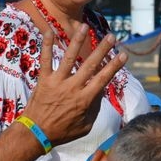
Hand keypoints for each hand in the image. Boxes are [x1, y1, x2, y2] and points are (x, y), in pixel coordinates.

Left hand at [23, 25, 126, 146]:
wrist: (37, 133)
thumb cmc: (63, 132)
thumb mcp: (86, 126)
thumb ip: (95, 108)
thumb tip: (100, 91)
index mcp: (85, 99)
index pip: (103, 78)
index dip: (114, 66)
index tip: (123, 54)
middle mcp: (73, 87)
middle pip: (91, 65)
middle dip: (102, 49)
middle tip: (111, 36)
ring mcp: (58, 82)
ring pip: (69, 58)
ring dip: (78, 41)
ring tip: (84, 26)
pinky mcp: (44, 80)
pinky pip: (45, 60)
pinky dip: (46, 45)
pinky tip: (49, 31)